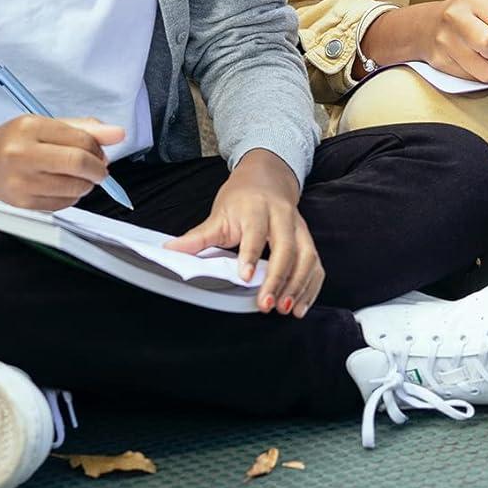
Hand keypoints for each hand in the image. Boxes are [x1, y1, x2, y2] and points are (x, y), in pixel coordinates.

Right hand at [0, 116, 124, 209]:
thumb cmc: (14, 141)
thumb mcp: (45, 124)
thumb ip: (83, 128)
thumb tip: (119, 134)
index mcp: (30, 128)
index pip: (80, 139)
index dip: (99, 147)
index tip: (100, 150)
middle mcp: (23, 155)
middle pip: (79, 164)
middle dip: (98, 168)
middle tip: (98, 168)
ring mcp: (22, 182)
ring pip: (75, 187)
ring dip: (87, 183)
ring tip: (79, 175)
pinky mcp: (24, 203)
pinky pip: (65, 203)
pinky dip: (73, 196)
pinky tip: (63, 186)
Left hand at [165, 150, 323, 318]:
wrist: (267, 178)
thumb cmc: (241, 198)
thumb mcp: (218, 214)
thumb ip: (198, 236)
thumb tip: (172, 250)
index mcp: (257, 208)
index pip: (255, 232)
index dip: (250, 254)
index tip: (245, 276)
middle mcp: (283, 217)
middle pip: (287, 247)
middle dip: (278, 278)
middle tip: (266, 304)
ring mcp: (300, 228)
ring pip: (307, 257)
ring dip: (298, 286)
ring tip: (285, 309)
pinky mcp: (309, 241)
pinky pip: (316, 265)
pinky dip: (311, 287)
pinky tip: (300, 306)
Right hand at [416, 0, 487, 82]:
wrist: (424, 28)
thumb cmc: (468, 23)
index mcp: (474, 1)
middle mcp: (456, 17)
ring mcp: (445, 40)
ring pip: (485, 70)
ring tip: (487, 62)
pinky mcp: (440, 61)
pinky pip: (472, 80)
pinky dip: (479, 76)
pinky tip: (473, 65)